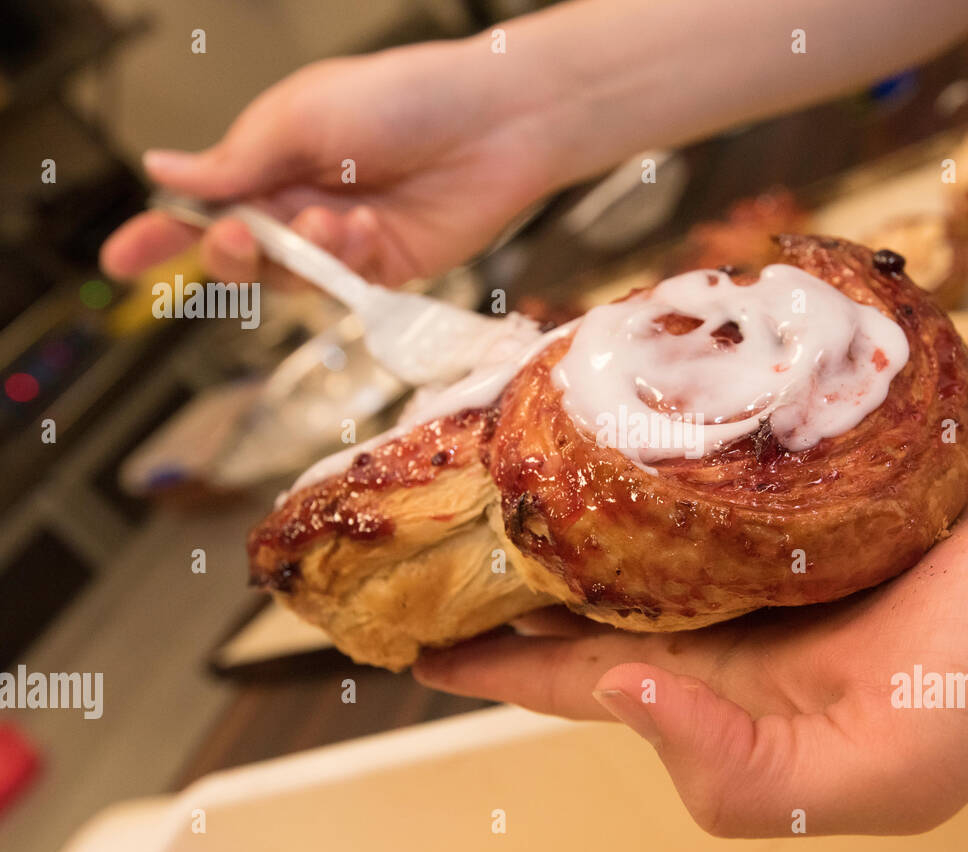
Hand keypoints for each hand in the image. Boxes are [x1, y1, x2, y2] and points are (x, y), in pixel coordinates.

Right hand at [100, 40, 560, 286]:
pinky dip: (345, 259)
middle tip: (238, 235)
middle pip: (238, 251)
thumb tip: (163, 171)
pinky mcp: (383, 268)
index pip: (202, 202)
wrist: (495, 122)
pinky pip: (340, 284)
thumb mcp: (301, 115)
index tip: (118, 261)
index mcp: (271, 156)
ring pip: (287, 275)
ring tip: (330, 219)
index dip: (159, 233)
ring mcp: (340, 239)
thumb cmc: (404, 97)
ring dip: (297, 254)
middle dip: (228, 250)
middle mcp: (300, 202)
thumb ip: (237, 159)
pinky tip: (366, 225)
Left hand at [415, 436, 967, 836]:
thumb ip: (742, 769)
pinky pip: (710, 441)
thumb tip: (623, 695)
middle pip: (586, 583)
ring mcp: (763, 533)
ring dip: (569, 475)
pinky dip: (657, 417)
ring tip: (493, 431)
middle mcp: (728, 609)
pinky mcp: (804, 469)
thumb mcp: (882, 768)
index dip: (483, 660)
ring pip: (637, 501)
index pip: (572, 677)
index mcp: (727, 687)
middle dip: (508, 555)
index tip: (394, 630)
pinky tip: (614, 381)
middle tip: (426, 504)